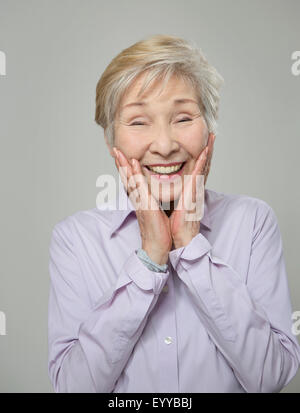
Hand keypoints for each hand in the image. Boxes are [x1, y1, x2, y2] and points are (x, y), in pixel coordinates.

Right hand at [113, 148, 172, 264]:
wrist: (157, 245)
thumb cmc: (158, 230)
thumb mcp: (155, 212)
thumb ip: (153, 202)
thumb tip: (153, 196)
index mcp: (141, 200)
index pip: (132, 181)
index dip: (126, 169)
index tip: (122, 157)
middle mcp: (138, 199)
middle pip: (126, 178)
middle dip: (120, 164)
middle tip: (115, 150)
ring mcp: (140, 201)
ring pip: (130, 180)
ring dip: (124, 165)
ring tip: (119, 153)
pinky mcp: (145, 204)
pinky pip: (139, 186)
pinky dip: (135, 174)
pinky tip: (133, 164)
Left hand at [169, 134, 214, 248]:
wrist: (180, 236)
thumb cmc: (176, 224)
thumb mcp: (174, 204)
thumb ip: (174, 195)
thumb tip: (170, 189)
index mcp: (190, 190)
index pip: (196, 169)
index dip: (201, 157)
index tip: (204, 144)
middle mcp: (195, 188)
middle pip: (203, 165)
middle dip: (208, 150)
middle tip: (212, 136)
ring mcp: (195, 190)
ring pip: (203, 167)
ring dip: (208, 152)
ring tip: (212, 138)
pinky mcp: (193, 193)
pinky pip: (198, 175)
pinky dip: (201, 163)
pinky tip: (204, 152)